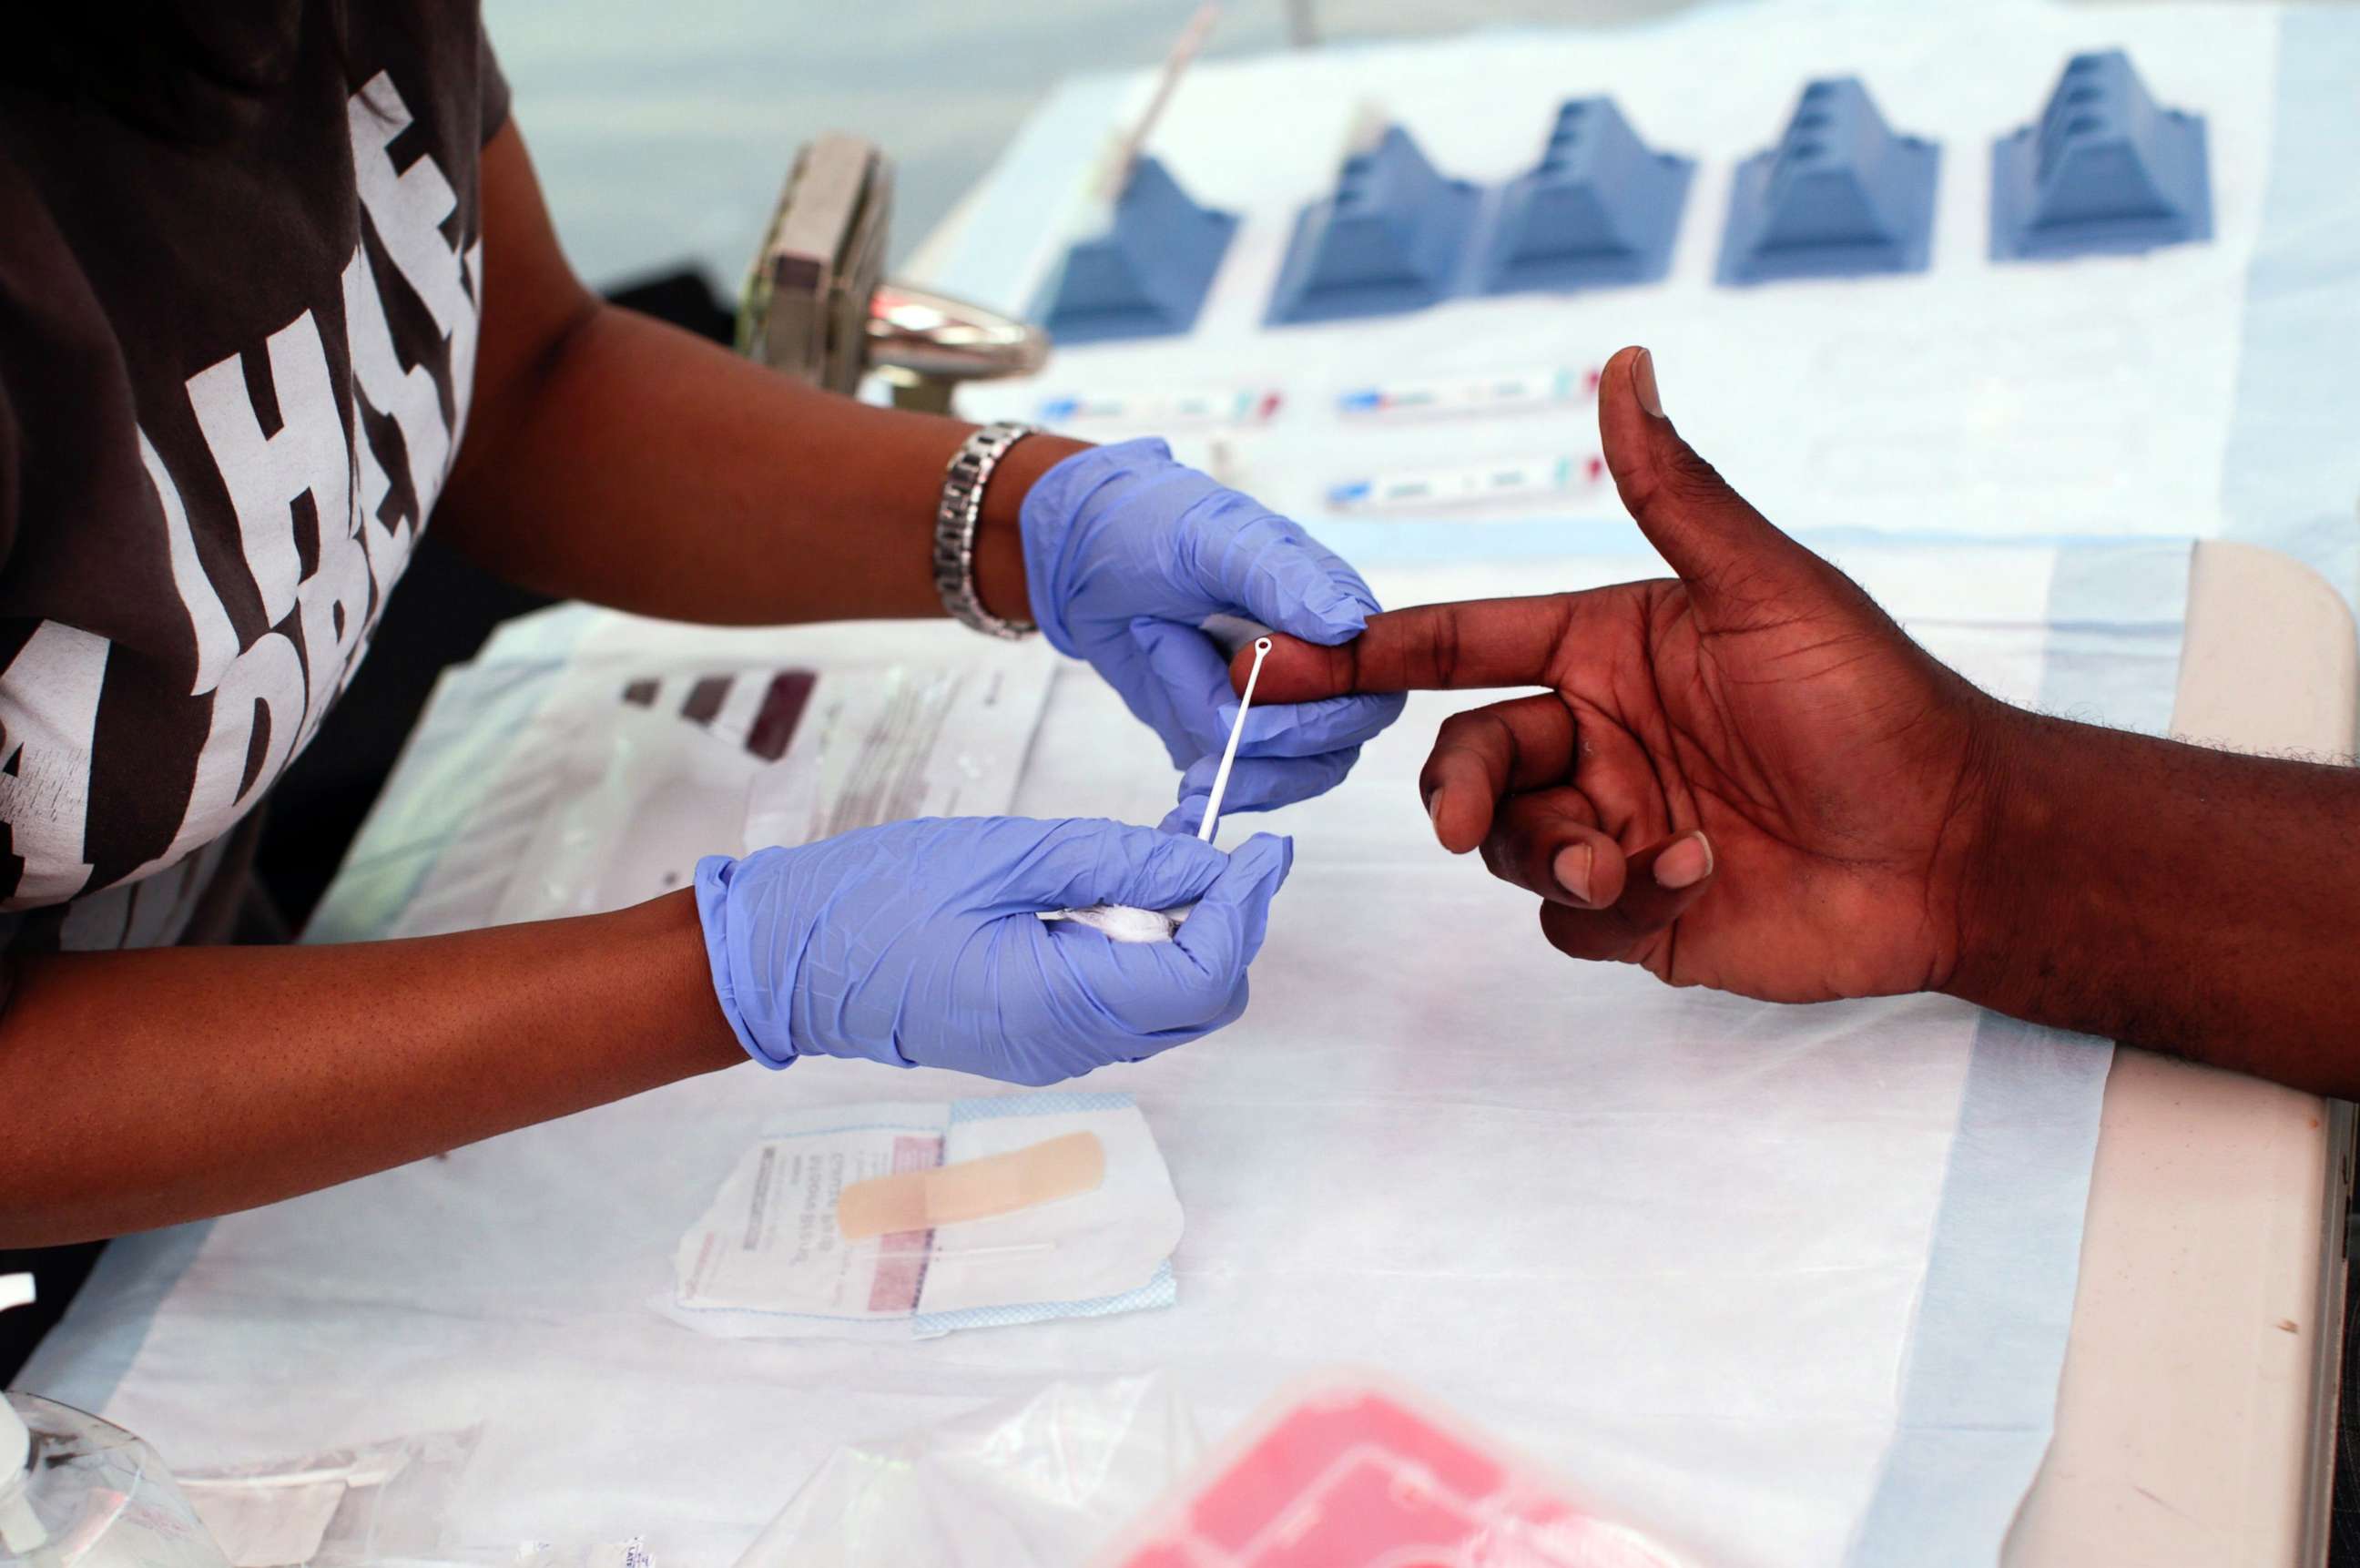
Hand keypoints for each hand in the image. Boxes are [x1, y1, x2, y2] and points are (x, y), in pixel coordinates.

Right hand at [694, 817, 1292, 1084]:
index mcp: (1061, 1006)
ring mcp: (1054, 1053)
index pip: (1204, 974)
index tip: (1265, 847)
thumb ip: (1121, 864)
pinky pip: (1122, 1001)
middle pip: (1202, 999)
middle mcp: (1069, 1048)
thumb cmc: (882, 898)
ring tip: (1135, 860)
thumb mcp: (1011, 855)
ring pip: (1168, 1004)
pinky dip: (1136, 947)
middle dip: (1219, 922)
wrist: (793, 958)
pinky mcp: (1039, 1041)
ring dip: (1175, 932)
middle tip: (1191, 845)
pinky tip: (1101, 895)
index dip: (1247, 909)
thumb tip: (1214, 868)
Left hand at [1021, 439, 1405, 831]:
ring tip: (1167, 672)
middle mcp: (1313, 667)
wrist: (1081, 556)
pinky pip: (1240, 785)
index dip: (1329, 710)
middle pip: (1334, 745)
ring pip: (1287, 775)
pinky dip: (1213, 793)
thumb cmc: (1154, 526)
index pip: (1371, 688)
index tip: (1261, 695)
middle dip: (1270, 740)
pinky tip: (1183, 796)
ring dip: (1228, 756)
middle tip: (1212, 713)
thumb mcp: (1216, 539)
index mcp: (1331, 612)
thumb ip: (1284, 579)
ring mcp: (1272, 709)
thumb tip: (1348, 626)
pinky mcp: (1228, 739)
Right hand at [1246, 346, 2007, 1002]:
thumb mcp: (1764, 585)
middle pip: (1465, 760)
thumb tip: (1624, 364)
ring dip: (1553, 854)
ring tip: (1633, 860)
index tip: (1275, 661)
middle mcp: (1598, 737)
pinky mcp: (1642, 911)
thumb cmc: (1873, 701)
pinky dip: (1613, 907)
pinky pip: (1569, 920)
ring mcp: (1616, 825)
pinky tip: (1696, 882)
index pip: (1457, 644)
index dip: (1363, 653)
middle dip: (1453, 791)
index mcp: (1606, 651)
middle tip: (1464, 822)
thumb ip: (1671, 491)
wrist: (1955, 846)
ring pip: (1509, 847)